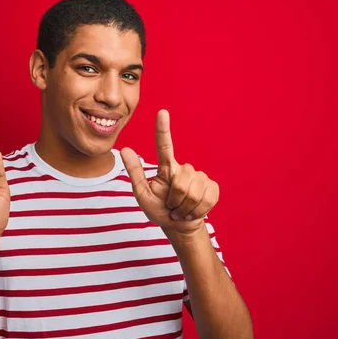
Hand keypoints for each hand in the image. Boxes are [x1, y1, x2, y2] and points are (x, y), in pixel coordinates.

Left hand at [120, 109, 218, 234]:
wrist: (180, 226)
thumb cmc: (159, 209)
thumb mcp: (142, 194)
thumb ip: (135, 172)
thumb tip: (124, 149)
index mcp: (167, 168)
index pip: (164, 145)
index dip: (163, 129)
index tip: (162, 112)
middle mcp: (184, 169)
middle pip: (181, 183)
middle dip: (175, 201)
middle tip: (171, 207)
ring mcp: (200, 177)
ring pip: (194, 193)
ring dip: (185, 208)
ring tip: (180, 210)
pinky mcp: (213, 187)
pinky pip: (206, 199)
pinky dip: (197, 211)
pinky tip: (193, 212)